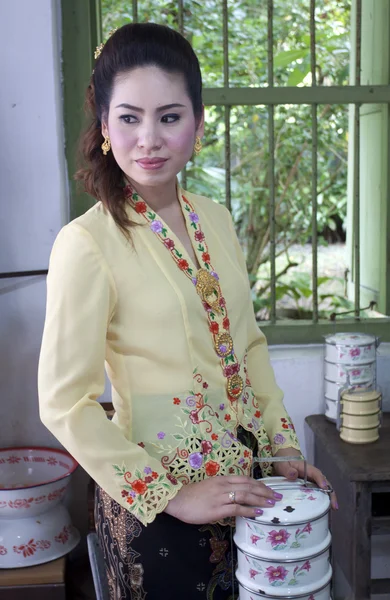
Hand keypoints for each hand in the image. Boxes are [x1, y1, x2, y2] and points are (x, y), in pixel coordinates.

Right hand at [164, 475, 283, 523]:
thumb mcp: (210, 487)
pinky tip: (258, 513)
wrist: (177, 500)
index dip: (259, 483)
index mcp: (222, 479)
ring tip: (272, 504)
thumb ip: (223, 489)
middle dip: (265, 491)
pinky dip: (249, 510)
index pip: (245, 479)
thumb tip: (236, 496)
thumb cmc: (192, 495)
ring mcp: (221, 497)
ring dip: (261, 499)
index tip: (269, 488)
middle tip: (278, 496)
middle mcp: (224, 485)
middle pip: (249, 486)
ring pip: (246, 495)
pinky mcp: (218, 509)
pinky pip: (237, 508)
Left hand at [273, 448, 337, 509]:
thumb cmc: (284, 461)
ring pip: (324, 489)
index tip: (325, 488)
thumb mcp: (283, 464)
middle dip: (331, 494)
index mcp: (308, 468)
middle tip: (334, 506)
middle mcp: (313, 475)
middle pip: (325, 483)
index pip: (317, 474)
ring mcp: (312, 481)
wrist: (284, 459)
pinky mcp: (310, 486)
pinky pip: (318, 492)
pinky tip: (323, 508)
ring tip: (332, 509)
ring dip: (329, 498)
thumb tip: (293, 474)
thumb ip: (288, 469)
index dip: (321, 481)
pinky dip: (322, 500)